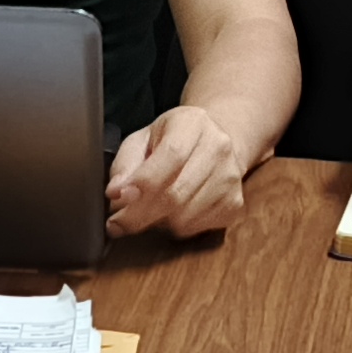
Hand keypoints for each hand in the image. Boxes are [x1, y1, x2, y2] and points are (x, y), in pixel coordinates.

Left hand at [106, 104, 251, 237]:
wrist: (213, 142)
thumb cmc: (171, 141)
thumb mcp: (142, 140)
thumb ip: (125, 165)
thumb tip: (116, 193)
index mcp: (192, 123)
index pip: (171, 156)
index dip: (143, 182)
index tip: (118, 199)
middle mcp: (218, 148)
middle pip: (177, 193)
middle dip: (140, 214)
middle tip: (118, 222)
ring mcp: (230, 178)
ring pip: (185, 217)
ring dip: (157, 222)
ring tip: (149, 209)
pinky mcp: (234, 203)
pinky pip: (197, 228)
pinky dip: (176, 227)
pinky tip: (171, 213)